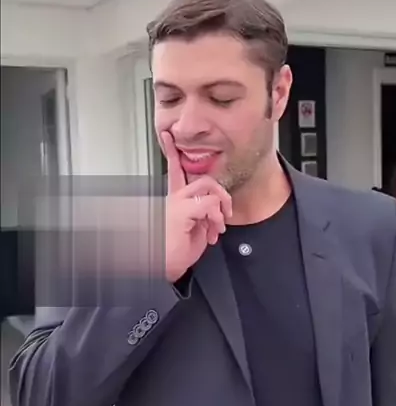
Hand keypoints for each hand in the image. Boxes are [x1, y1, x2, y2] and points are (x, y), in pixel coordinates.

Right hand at [162, 132, 231, 282]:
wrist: (160, 268)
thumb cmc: (173, 254)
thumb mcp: (193, 232)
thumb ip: (202, 217)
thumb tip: (215, 215)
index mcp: (174, 202)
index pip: (174, 171)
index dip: (171, 152)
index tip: (168, 136)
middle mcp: (173, 199)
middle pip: (203, 179)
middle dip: (221, 193)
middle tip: (226, 212)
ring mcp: (176, 203)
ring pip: (208, 186)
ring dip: (220, 206)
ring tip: (217, 226)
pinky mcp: (181, 211)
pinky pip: (209, 204)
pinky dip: (216, 218)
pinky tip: (212, 231)